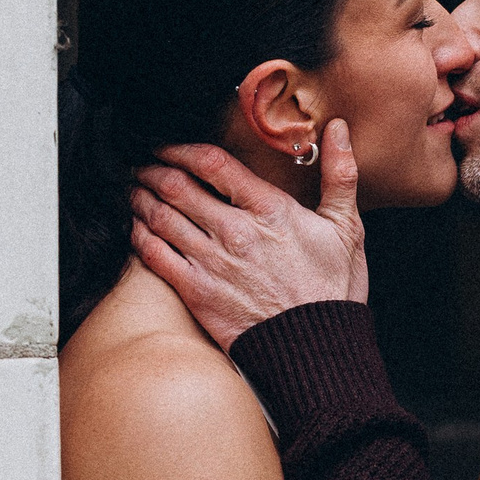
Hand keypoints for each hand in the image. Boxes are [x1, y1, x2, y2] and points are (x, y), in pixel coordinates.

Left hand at [131, 123, 367, 350]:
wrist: (317, 351)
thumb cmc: (332, 292)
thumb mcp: (347, 228)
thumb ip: (340, 174)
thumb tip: (338, 129)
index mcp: (269, 209)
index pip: (212, 163)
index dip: (180, 148)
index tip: (167, 145)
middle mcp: (235, 232)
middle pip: (177, 186)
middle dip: (152, 170)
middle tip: (141, 165)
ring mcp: (213, 263)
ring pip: (160, 217)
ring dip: (140, 198)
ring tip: (133, 190)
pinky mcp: (197, 292)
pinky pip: (155, 256)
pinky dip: (139, 236)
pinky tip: (135, 228)